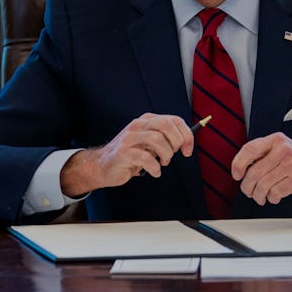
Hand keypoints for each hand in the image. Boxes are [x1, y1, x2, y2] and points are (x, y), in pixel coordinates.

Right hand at [59, 113, 193, 196]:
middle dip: (176, 142)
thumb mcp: (149, 143)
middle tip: (174, 155)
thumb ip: (165, 139)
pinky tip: (154, 172)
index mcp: (146, 120)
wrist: (103, 166)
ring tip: (162, 163)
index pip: (173, 120)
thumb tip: (187, 141)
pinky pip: (146, 158)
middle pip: (166, 125)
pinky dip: (155, 168)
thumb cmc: (131, 155)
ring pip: (157, 140)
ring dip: (166, 155)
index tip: (188, 150)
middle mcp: (138, 125)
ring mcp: (129, 138)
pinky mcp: (123, 153)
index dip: (186, 135)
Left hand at [231, 133, 291, 205]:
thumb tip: (241, 167)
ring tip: (262, 196)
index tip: (236, 174)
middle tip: (249, 191)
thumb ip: (265, 154)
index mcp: (277, 139)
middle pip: (253, 171)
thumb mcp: (283, 150)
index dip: (238, 163)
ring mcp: (290, 163)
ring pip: (262, 184)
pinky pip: (274, 192)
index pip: (250, 149)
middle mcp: (283, 149)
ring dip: (259, 195)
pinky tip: (276, 196)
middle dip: (247, 186)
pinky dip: (272, 198)